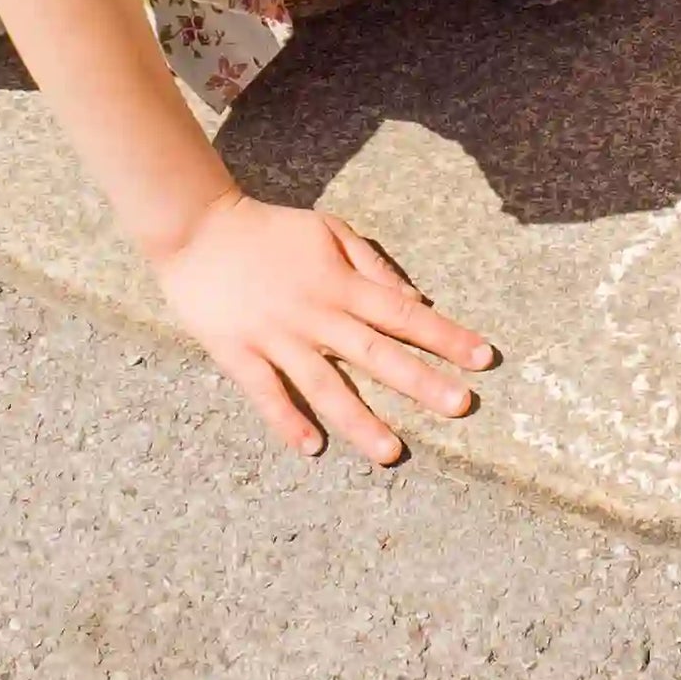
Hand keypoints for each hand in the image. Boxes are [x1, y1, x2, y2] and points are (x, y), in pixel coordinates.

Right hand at [152, 193, 493, 464]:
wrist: (197, 227)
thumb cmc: (269, 230)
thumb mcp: (327, 230)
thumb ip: (372, 265)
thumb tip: (414, 301)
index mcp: (341, 284)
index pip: (404, 314)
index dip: (446, 336)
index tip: (483, 359)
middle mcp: (316, 314)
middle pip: (376, 353)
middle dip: (421, 381)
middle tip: (461, 407)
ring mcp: (276, 337)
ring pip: (325, 385)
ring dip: (360, 420)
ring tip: (392, 452)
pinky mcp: (238, 352)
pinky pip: (266, 393)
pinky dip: (287, 420)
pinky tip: (312, 447)